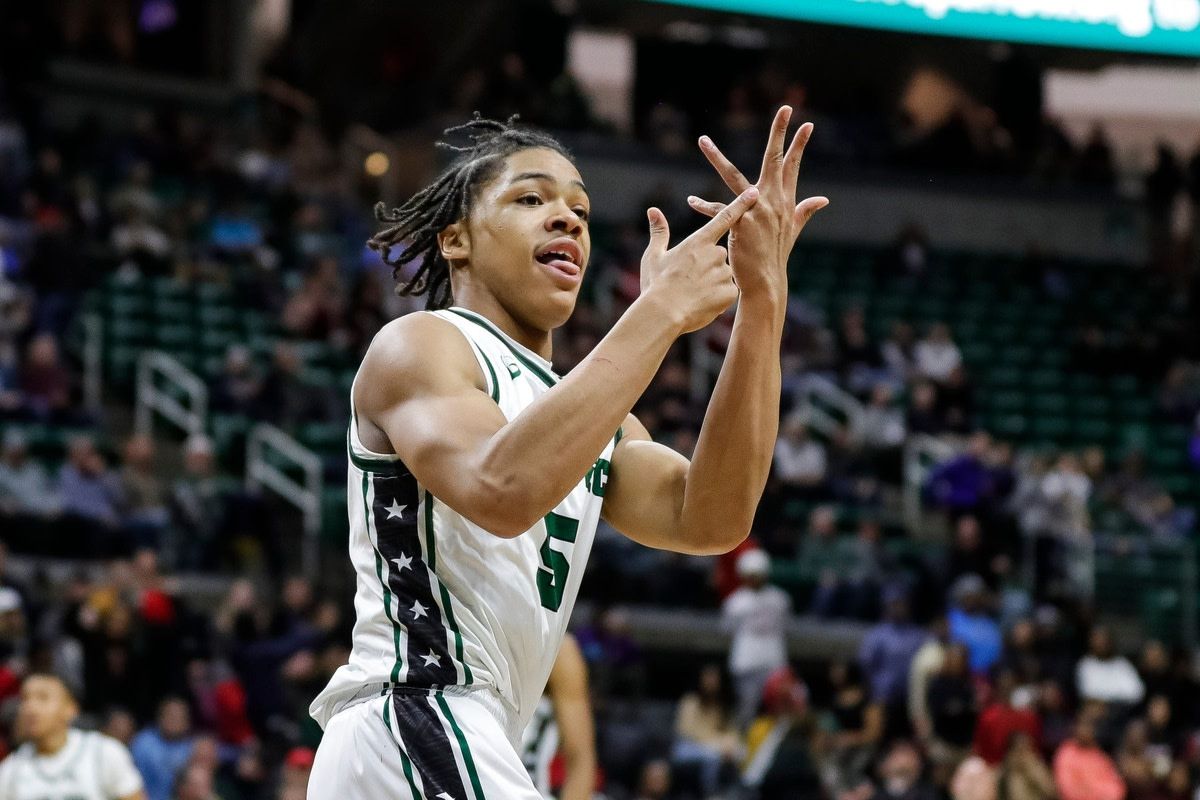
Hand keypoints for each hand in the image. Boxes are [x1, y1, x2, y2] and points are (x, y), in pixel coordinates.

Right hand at [639, 186, 758, 334]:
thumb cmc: (657, 285)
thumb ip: (659, 232)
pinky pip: (728, 292)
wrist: (664, 313)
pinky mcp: (730, 292)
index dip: (741, 204)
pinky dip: (718, 298)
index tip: (754, 192)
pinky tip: (703, 303)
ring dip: (714, 283)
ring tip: (695, 295)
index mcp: (699, 241)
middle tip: (689, 281)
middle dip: (709, 266)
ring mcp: (724, 273)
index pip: (725, 217)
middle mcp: (715, 253)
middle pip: (719, 255)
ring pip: (724, 275)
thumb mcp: (654, 256)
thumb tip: (653, 210)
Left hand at [687, 106, 828, 297]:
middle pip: (774, 159)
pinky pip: (718, 209)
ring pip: (733, 176)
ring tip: (703, 140)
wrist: (766, 281)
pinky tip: (691, 202)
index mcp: (785, 200)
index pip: (793, 165)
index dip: (800, 144)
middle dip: (780, 132)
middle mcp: (773, 201)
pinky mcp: (741, 223)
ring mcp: (757, 210)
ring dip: (716, 157)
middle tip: (784, 109)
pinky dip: (704, 206)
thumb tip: (823, 199)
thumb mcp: (793, 230)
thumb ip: (804, 211)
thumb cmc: (776, 255)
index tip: (807, 124)